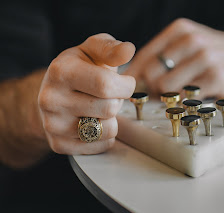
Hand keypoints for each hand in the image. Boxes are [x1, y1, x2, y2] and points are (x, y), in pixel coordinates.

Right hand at [38, 33, 135, 154]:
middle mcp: (52, 99)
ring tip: (100, 108)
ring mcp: (53, 125)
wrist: (52, 93)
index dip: (125, 86)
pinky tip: (94, 121)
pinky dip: (105, 135)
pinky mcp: (59, 144)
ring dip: (112, 119)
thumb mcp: (92, 50)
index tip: (126, 83)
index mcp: (61, 72)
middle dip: (118, 101)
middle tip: (108, 96)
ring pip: (108, 130)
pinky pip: (101, 145)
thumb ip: (111, 49)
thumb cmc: (78, 69)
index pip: (106, 85)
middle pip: (109, 108)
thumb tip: (128, 50)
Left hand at [126, 18, 223, 98]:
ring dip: (169, 97)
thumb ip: (165, 57)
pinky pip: (186, 97)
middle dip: (153, 89)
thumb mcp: (191, 44)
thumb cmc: (218, 53)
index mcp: (179, 30)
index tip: (132, 90)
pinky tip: (195, 97)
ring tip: (182, 95)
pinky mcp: (216, 77)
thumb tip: (136, 80)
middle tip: (163, 95)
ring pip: (166, 88)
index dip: (134, 77)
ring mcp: (204, 57)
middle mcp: (190, 40)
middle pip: (151, 74)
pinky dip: (186, 102)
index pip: (143, 56)